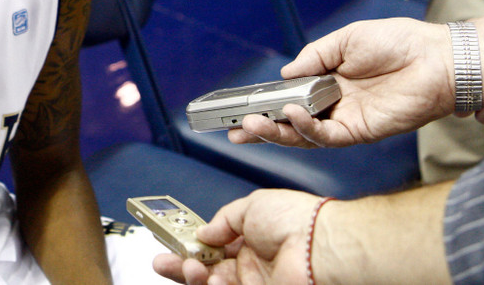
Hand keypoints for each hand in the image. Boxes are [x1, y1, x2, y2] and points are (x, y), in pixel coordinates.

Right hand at [152, 190, 317, 284]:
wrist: (320, 245)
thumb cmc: (296, 220)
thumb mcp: (250, 206)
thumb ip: (223, 221)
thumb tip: (203, 232)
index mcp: (250, 239)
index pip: (213, 246)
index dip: (191, 245)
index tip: (172, 242)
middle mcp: (251, 263)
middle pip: (208, 270)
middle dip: (182, 266)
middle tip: (163, 262)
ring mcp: (254, 283)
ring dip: (193, 277)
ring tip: (188, 267)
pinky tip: (208, 279)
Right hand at [227, 18, 453, 147]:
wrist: (435, 57)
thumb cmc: (398, 42)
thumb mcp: (345, 40)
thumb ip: (313, 57)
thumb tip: (283, 75)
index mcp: (327, 81)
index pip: (287, 97)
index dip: (264, 103)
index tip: (240, 106)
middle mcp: (333, 104)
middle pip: (288, 122)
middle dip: (260, 127)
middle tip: (234, 128)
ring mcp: (345, 120)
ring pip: (301, 135)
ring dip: (275, 132)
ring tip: (252, 124)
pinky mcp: (360, 132)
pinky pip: (326, 137)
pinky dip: (305, 128)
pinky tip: (291, 115)